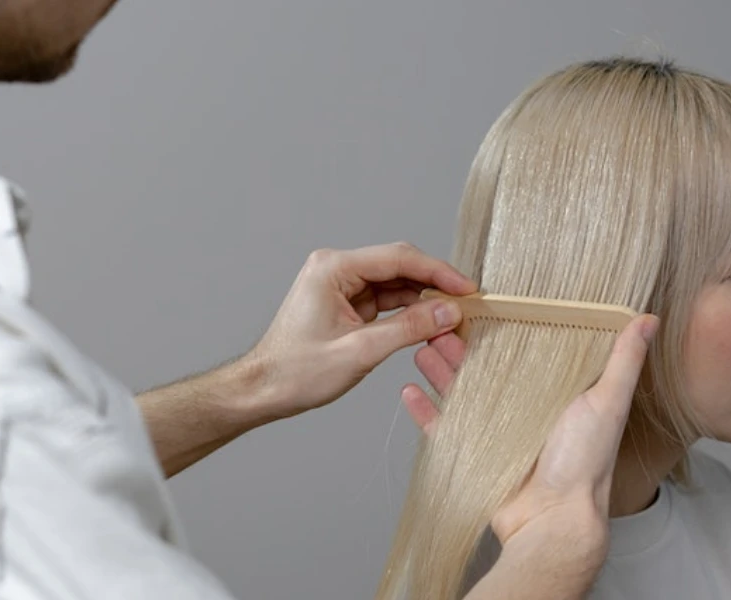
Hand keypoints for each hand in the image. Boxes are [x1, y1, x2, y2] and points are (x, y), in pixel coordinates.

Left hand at [249, 242, 476, 419]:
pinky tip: (430, 322)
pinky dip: (408, 311)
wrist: (263, 390)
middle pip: (399, 266)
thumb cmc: (296, 372)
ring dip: (424, 299)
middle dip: (435, 284)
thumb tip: (448, 312)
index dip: (439, 272)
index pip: (399, 258)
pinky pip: (386, 299)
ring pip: (396, 283)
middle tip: (467, 304)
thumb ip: (407, 328)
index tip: (467, 288)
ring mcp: (341, 284)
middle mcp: (336, 268)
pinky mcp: (346, 302)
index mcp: (333, 268)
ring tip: (453, 317)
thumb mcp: (359, 352)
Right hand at [403, 315, 658, 585]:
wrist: (553, 520)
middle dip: (461, 347)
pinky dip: (425, 411)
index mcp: (552, 395)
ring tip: (422, 348)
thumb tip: (647, 321)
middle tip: (440, 325)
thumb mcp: (607, 402)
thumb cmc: (584, 465)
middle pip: (484, 370)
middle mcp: (523, 411)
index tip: (481, 308)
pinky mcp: (474, 457)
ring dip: (440, 371)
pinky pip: (442, 429)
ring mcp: (496, 434)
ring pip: (460, 394)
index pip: (522, 352)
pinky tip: (410, 391)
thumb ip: (624, 361)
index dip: (500, 330)